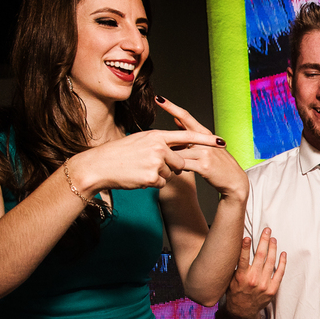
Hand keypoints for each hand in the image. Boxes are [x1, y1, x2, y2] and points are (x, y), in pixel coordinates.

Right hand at [70, 127, 225, 193]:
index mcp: (156, 135)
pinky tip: (137, 177)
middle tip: (150, 165)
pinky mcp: (152, 176)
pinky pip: (161, 183)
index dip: (205, 139)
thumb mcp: (139, 142)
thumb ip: (158, 144)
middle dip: (170, 167)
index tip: (221, 141)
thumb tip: (173, 151)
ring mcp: (155, 161)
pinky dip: (151, 183)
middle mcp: (158, 146)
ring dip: (159, 175)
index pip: (186, 136)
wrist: (98, 166)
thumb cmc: (117, 155)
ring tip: (140, 169)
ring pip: (170, 174)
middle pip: (179, 162)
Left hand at [155, 96, 248, 202]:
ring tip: (172, 163)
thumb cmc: (219, 164)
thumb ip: (191, 133)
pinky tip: (179, 170)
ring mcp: (205, 152)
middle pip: (180, 127)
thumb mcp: (207, 146)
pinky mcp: (203, 166)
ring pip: (177, 151)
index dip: (172, 107)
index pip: (186, 117)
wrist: (234, 181)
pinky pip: (182, 164)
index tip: (159, 98)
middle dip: (170, 111)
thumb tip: (176, 118)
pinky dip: (177, 168)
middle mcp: (205, 140)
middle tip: (155, 98)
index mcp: (205, 134)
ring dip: (171, 157)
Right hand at [225, 228, 285, 318]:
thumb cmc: (235, 292)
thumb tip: (236, 249)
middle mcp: (253, 280)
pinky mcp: (272, 289)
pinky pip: (279, 273)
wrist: (242, 311)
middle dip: (264, 241)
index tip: (247, 237)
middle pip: (260, 256)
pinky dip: (282, 262)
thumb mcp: (230, 279)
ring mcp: (264, 285)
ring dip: (273, 248)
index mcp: (240, 277)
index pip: (243, 258)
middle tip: (267, 231)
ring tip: (273, 239)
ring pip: (271, 262)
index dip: (245, 247)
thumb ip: (235, 266)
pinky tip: (282, 253)